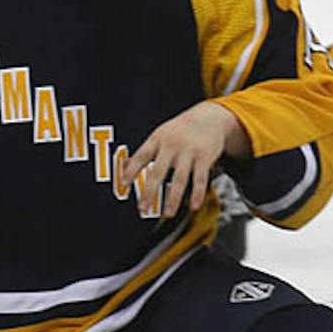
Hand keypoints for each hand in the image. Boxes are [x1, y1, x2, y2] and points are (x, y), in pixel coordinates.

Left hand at [119, 102, 248, 219]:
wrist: (209, 117)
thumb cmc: (179, 130)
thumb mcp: (160, 135)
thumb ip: (145, 152)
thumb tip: (123, 167)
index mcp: (157, 140)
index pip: (141, 157)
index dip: (130, 171)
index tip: (123, 185)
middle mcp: (172, 145)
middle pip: (158, 171)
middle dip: (149, 192)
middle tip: (143, 209)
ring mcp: (189, 151)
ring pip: (180, 178)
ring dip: (173, 198)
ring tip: (168, 214)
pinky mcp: (205, 157)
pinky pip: (200, 179)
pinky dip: (197, 194)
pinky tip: (194, 206)